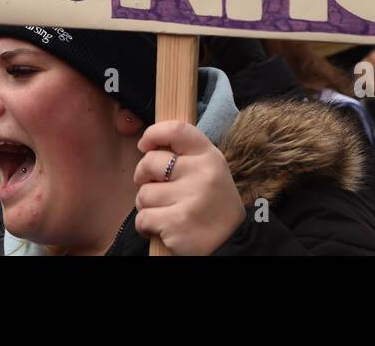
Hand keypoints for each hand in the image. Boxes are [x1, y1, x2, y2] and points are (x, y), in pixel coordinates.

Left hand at [133, 121, 244, 255]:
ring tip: (165, 212)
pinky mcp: (177, 222)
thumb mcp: (210, 172)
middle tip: (154, 188)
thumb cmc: (213, 205)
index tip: (144, 144)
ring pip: (143, 194)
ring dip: (147, 206)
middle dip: (143, 176)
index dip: (154, 133)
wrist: (231, 245)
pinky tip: (162, 229)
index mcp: (210, 157)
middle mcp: (202, 174)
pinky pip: (142, 218)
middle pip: (150, 162)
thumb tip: (149, 146)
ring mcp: (190, 198)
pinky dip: (146, 227)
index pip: (177, 130)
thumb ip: (186, 157)